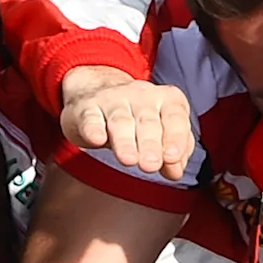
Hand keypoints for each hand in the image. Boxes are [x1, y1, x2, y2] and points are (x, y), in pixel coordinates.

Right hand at [56, 68, 195, 179]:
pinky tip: (97, 139)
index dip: (176, 138)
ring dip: (125, 142)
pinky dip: (93, 129)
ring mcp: (112, 99)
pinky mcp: (86, 108)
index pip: (175, 118)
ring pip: (120, 122)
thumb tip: (175, 172)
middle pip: (148, 122)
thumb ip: (173, 154)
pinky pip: (90, 118)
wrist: (94, 90)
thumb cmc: (136, 118)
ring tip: (129, 160)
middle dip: (150, 144)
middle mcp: (141, 95)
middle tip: (151, 165)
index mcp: (166, 99)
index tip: (172, 158)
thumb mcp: (160, 132)